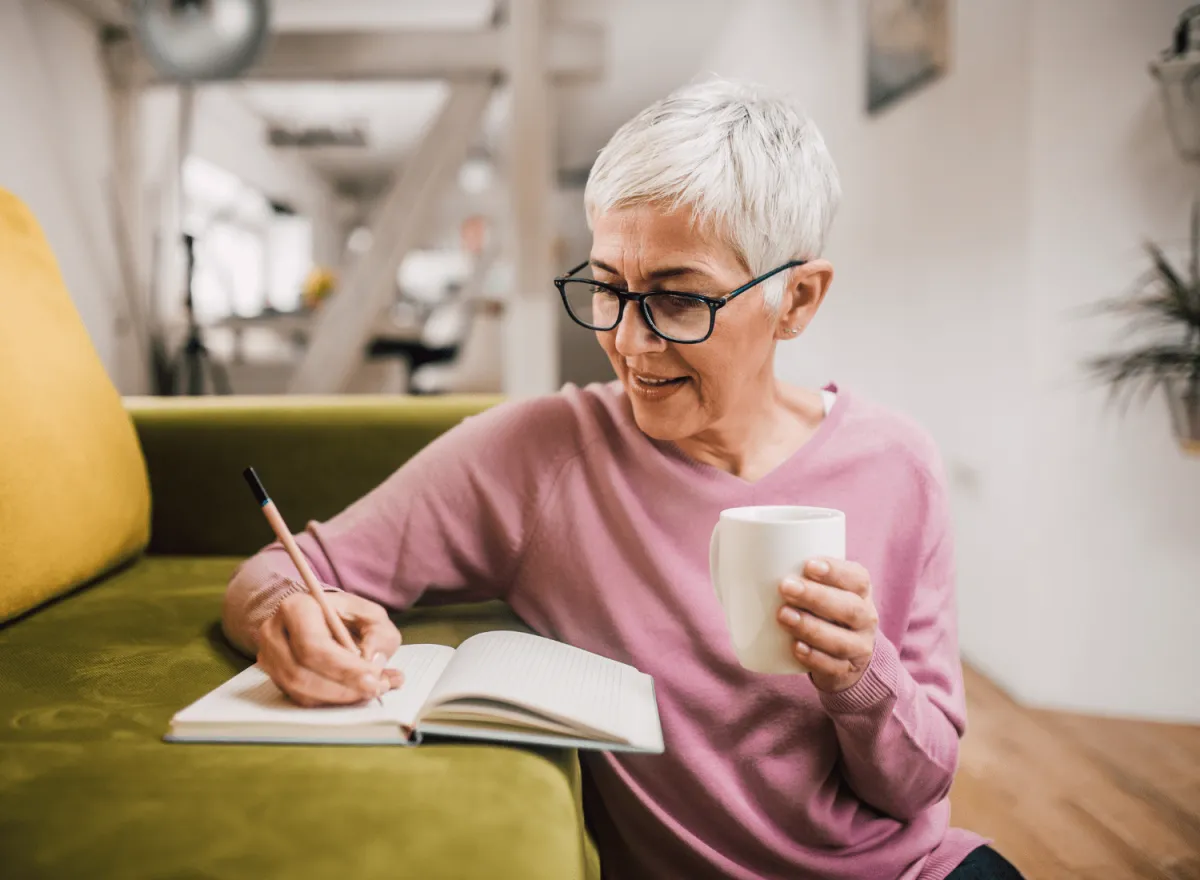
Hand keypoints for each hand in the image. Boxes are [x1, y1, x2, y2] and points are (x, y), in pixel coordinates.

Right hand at [257, 589, 404, 706]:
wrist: (324, 619)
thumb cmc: (348, 617)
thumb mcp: (372, 616)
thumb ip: (380, 635)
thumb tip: (372, 662)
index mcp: (297, 607)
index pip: (313, 645)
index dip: (343, 667)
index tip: (373, 677)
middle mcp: (274, 632)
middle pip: (301, 672)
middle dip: (342, 687)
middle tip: (374, 689)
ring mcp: (270, 656)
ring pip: (299, 689)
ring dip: (337, 697)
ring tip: (368, 691)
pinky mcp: (275, 676)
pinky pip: (298, 697)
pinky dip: (328, 701)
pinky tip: (351, 693)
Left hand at [777, 558, 877, 692]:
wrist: (846, 653)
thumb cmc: (824, 609)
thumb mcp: (823, 588)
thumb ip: (800, 574)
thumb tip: (747, 557)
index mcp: (861, 591)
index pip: (857, 579)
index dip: (836, 571)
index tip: (808, 565)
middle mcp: (865, 618)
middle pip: (849, 608)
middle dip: (816, 597)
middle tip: (785, 587)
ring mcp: (858, 647)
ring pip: (840, 640)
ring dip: (810, 628)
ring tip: (784, 615)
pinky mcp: (845, 671)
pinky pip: (833, 667)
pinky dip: (814, 658)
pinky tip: (795, 647)